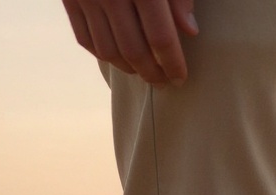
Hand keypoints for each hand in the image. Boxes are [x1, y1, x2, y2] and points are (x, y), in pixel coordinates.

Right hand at [62, 0, 198, 85]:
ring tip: (144, 72)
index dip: (173, 64)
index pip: (161, 39)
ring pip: (109, 52)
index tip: (181, 79)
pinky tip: (119, 58)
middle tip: (165, 82)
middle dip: (153, 74)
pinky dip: (104, 55)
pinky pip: (86, 39)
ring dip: (129, 69)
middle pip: (135, 52)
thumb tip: (190, 31)